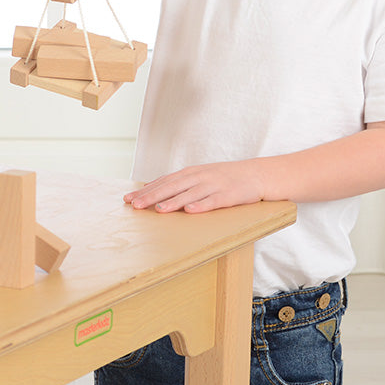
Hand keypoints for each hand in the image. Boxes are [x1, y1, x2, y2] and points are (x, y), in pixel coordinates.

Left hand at [123, 160, 265, 213]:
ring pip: (189, 194)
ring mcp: (213, 185)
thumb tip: (154, 190)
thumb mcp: (199, 177)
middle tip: (135, 205)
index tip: (128, 199)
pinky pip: (213, 201)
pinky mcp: (228, 195)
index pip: (163, 181)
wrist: (256, 174)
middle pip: (171, 187)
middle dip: (152, 196)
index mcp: (190, 173)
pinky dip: (201, 205)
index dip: (145, 190)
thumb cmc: (224, 178)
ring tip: (158, 210)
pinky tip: (190, 211)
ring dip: (173, 202)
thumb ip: (180, 183)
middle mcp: (198, 177)